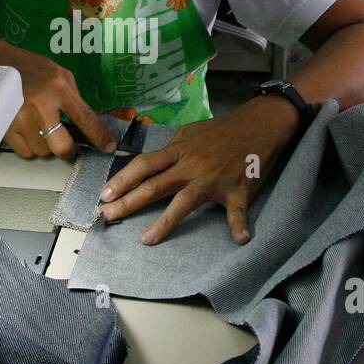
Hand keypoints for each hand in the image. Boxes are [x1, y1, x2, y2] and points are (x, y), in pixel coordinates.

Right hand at [0, 47, 115, 161]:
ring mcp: (20, 118)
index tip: (108, 147)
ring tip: (41, 130)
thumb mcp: (59, 75)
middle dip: (69, 151)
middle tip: (69, 148)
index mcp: (58, 88)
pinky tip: (29, 132)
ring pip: (42, 151)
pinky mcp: (5, 127)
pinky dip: (30, 147)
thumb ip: (73, 98)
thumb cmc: (31, 68)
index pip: (84, 118)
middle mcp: (40, 105)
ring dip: (46, 146)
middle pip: (61, 146)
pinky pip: (25, 151)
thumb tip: (85, 124)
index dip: (99, 136)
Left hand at [98, 97, 298, 244]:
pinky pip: (237, 210)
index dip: (123, 179)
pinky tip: (240, 239)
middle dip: (129, 201)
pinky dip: (239, 224)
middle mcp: (191, 165)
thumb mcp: (192, 132)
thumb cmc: (224, 129)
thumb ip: (173, 147)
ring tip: (147, 239)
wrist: (259, 123)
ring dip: (165, 222)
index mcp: (179, 151)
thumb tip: (155, 160)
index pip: (144, 164)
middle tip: (107, 216)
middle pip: (155, 185)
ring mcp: (213, 179)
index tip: (104, 194)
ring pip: (184, 202)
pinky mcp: (237, 189)